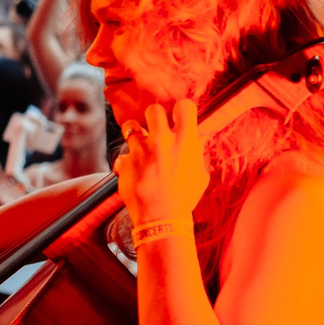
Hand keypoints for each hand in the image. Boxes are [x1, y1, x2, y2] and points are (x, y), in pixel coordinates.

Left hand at [114, 99, 207, 229]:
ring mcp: (141, 149)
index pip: (184, 106)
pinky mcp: (125, 160)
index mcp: (185, 141)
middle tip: (156, 129)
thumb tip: (196, 140)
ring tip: (140, 146)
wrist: (161, 218)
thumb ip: (196, 154)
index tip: (178, 117)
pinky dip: (127, 161)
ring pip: (130, 126)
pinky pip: (123, 153)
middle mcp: (162, 140)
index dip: (180, 110)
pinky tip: (134, 172)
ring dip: (134, 134)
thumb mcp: (200, 174)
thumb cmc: (185, 197)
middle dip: (153, 117)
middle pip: (153, 110)